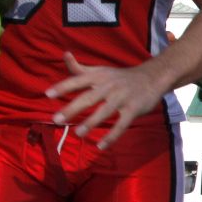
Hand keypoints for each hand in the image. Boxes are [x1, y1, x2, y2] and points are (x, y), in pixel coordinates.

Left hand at [45, 53, 167, 148]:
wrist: (152, 77)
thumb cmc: (120, 77)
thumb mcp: (101, 70)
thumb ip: (80, 68)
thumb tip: (65, 54)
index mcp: (99, 76)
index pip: (78, 80)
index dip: (63, 86)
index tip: (48, 94)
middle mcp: (109, 86)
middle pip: (89, 98)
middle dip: (72, 108)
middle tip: (56, 119)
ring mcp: (122, 98)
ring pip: (105, 111)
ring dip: (91, 123)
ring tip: (78, 133)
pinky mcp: (134, 109)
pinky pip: (121, 125)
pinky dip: (112, 136)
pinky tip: (102, 146)